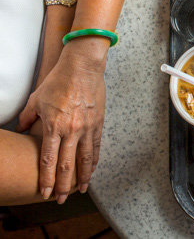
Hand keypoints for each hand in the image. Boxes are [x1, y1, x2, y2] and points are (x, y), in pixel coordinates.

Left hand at [16, 38, 108, 203]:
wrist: (83, 68)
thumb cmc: (59, 81)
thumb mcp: (36, 99)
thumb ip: (27, 117)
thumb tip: (21, 129)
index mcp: (54, 126)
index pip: (49, 159)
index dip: (47, 179)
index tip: (45, 193)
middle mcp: (71, 130)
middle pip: (67, 164)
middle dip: (64, 185)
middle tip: (62, 199)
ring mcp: (87, 127)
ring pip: (85, 159)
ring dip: (82, 177)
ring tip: (80, 190)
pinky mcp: (98, 123)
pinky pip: (96, 147)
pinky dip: (93, 161)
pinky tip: (91, 170)